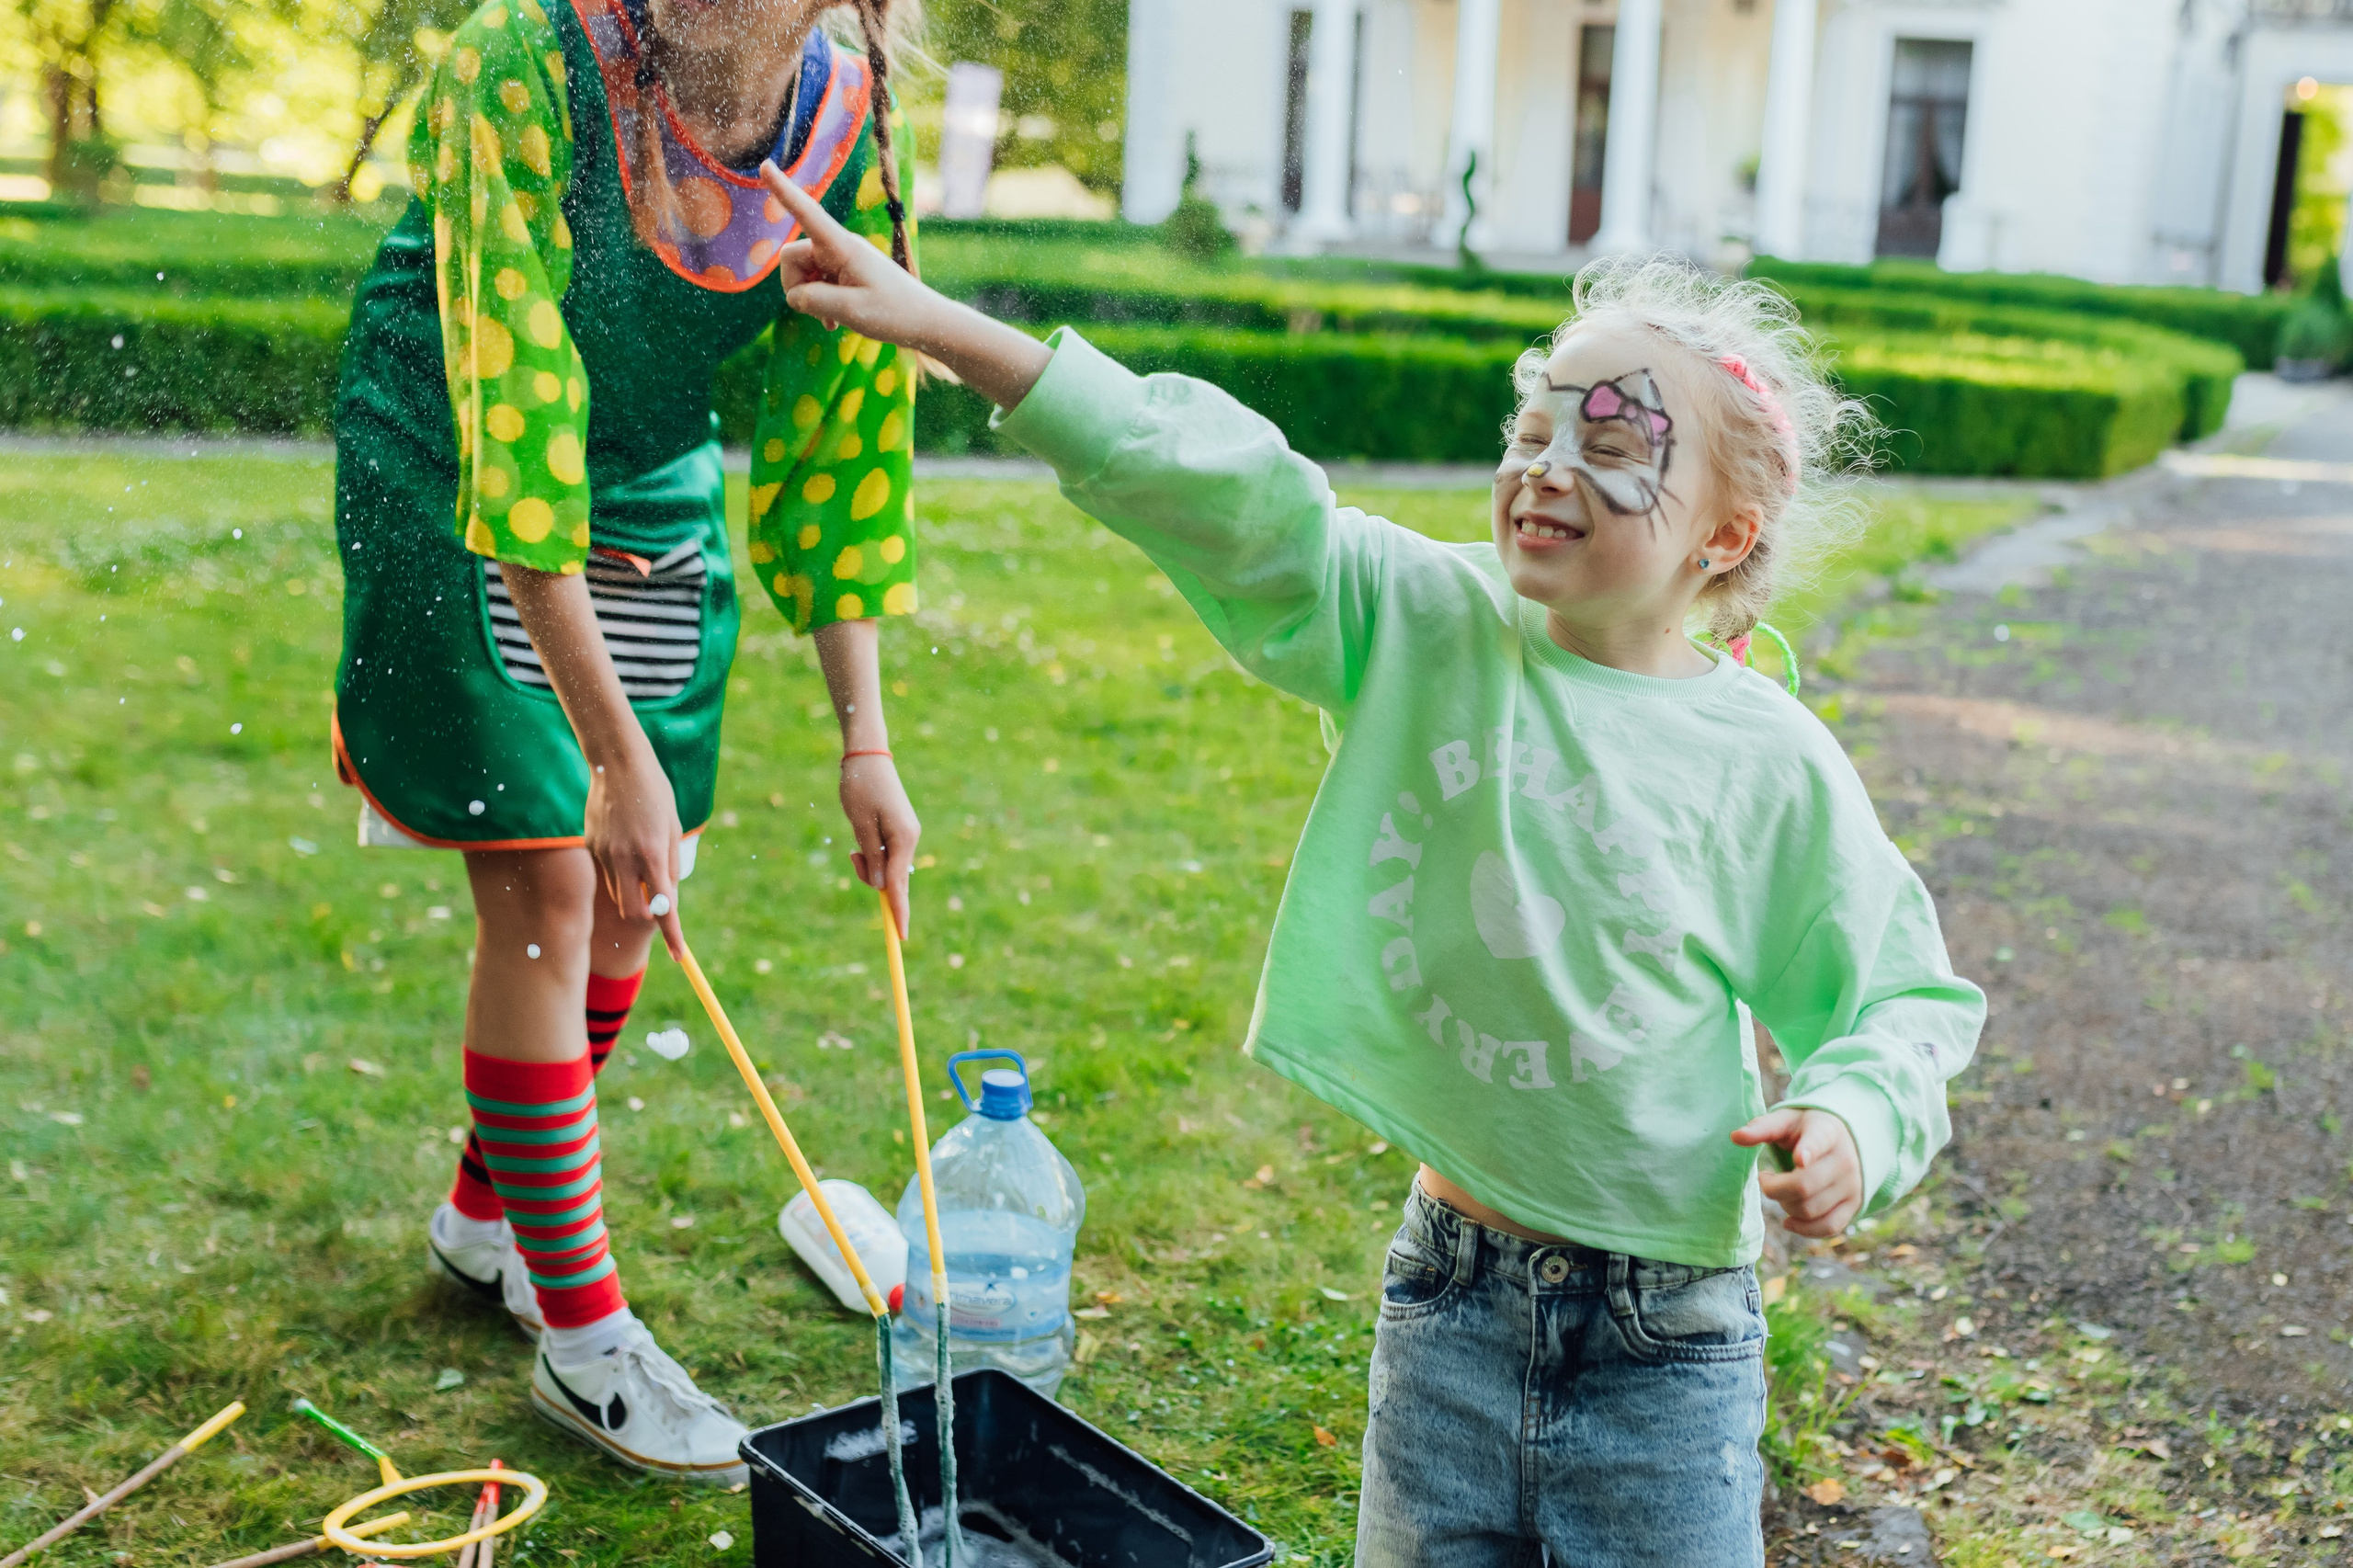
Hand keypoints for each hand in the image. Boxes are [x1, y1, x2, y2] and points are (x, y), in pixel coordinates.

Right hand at [583, 752, 684, 958]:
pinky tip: (624, 842)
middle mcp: (625, 859)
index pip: (663, 908)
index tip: (680, 955)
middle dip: (647, 918)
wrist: (618, 764)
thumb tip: (668, 899)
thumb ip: (669, 865)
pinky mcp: (590, 846)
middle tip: (660, 907)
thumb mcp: (672, 828)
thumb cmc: (654, 794)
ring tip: (643, 860)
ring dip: (634, 893)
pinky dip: (619, 872)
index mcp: (651, 854)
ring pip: (618, 895)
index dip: (672, 935)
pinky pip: (606, 873)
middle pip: (633, 913)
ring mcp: (603, 854)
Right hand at [760, 162, 936, 344]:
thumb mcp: (850, 311)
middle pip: (793, 257)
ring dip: (810, 298)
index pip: (807, 213)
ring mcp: (842, 259)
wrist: (926, 322)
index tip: (764, 166)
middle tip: (820, 312)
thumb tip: (794, 295)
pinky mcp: (845, 273)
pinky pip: (817, 283)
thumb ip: (813, 300)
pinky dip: (819, 302)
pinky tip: (833, 323)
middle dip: (795, 284)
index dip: (783, 191)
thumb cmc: (894, 313)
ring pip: (803, 273)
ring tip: (834, 319)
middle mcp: (840, 246)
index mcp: (843, 247)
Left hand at [840, 753, 919, 939]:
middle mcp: (910, 839)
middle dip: (872, 881)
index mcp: (903, 839)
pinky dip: (872, 856)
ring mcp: (905, 835)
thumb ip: (870, 856)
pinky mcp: (899, 830)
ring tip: (851, 846)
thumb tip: (879, 886)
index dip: (898, 912)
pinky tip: (858, 842)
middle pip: (893, 879)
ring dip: (868, 866)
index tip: (900, 936)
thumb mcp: (859, 824)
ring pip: (888, 868)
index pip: (898, 884)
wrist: (867, 755)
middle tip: (851, 856)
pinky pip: (887, 855)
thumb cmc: (860, 786)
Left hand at [1731, 1108, 1861, 1237]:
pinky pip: (1829, 1226)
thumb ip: (1762, 1127)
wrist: (1844, 1141)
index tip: (1799, 1160)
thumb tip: (1735, 1137)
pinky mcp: (1854, 1205)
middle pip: (1804, 1185)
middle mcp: (1845, 1159)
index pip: (1819, 1141)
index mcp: (1827, 1131)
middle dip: (1774, 1188)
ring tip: (1781, 1190)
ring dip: (1785, 1206)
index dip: (1809, 1151)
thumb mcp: (1786, 1120)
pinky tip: (1789, 1221)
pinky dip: (1804, 1229)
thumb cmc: (1805, 1130)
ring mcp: (1852, 1185)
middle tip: (1766, 1178)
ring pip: (1811, 1209)